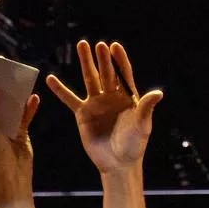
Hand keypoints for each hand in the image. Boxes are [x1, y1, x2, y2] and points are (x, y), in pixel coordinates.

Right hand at [46, 38, 164, 178]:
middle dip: (102, 58)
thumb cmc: (134, 145)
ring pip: (90, 79)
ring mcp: (96, 103)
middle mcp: (111, 96)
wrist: (118, 163)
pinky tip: (51, 79)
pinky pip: (70, 99)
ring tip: (81, 45)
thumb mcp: (142, 125)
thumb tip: (158, 93)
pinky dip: (60, 90)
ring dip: (85, 62)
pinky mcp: (83, 114)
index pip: (124, 74)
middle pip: (106, 72)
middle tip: (98, 44)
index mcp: (127, 97)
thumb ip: (146, 108)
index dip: (119, 60)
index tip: (115, 46)